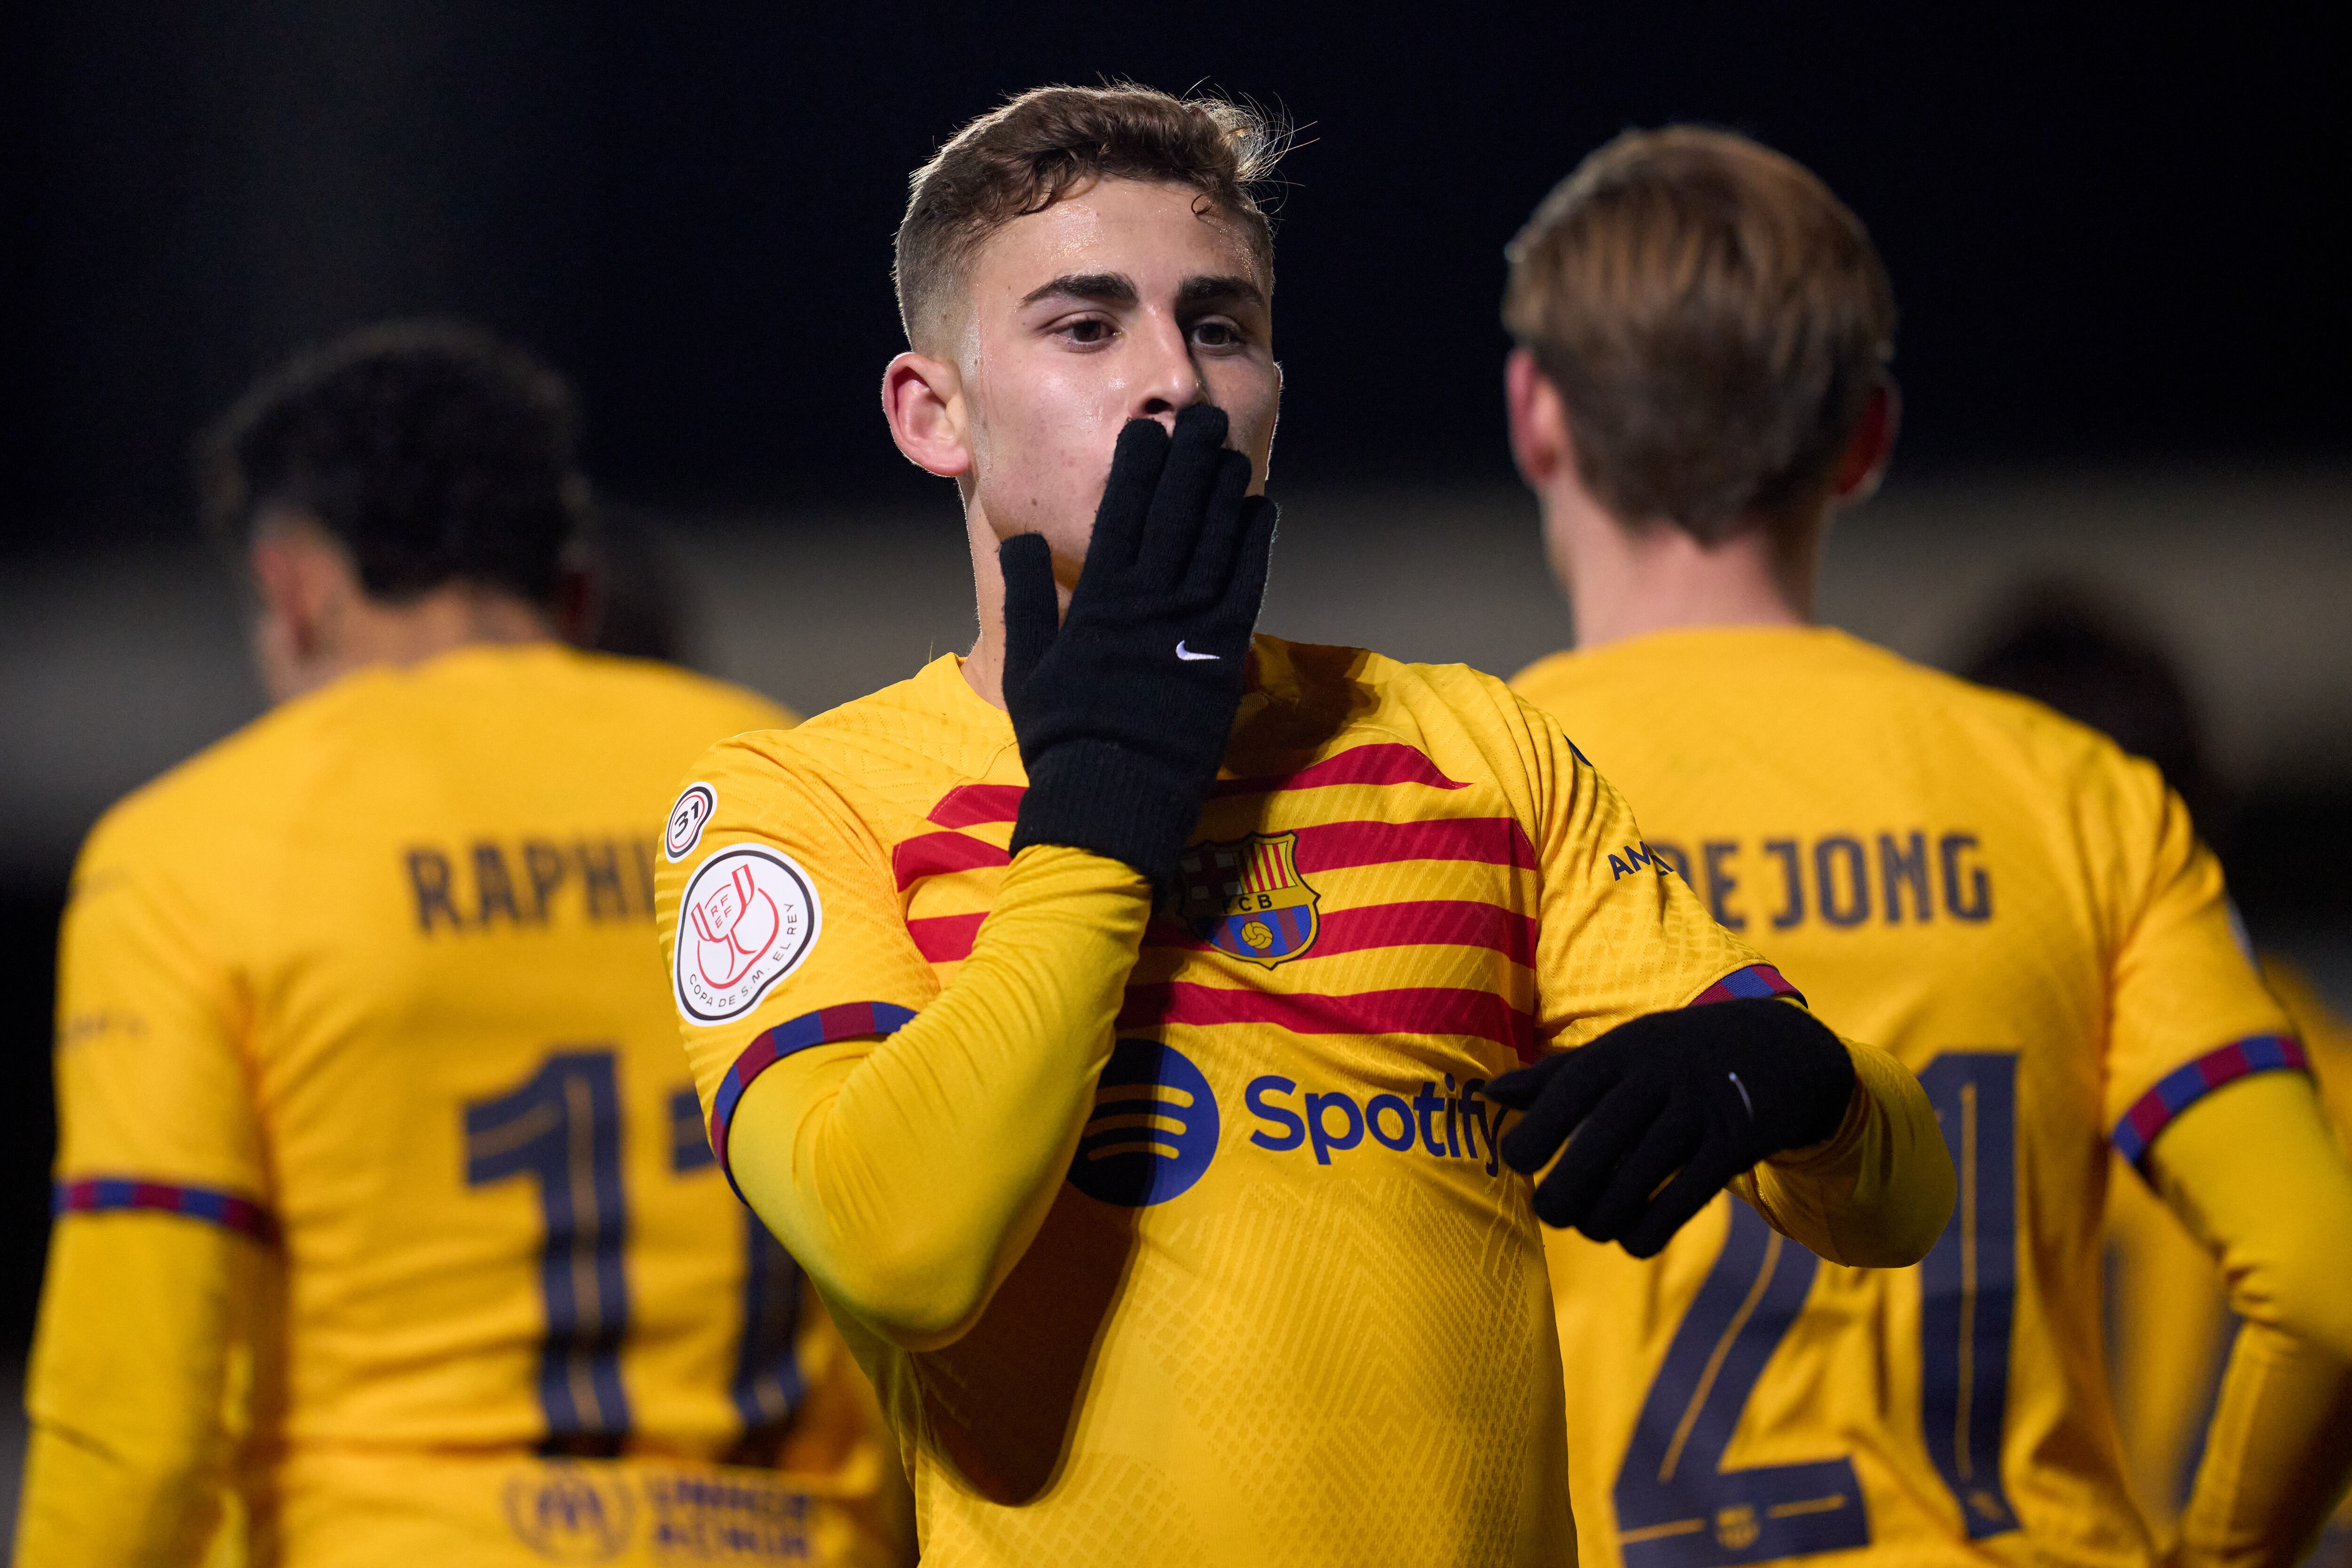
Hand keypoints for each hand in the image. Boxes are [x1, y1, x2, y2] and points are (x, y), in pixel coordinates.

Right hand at [999, 403, 1275, 889]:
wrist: (1111, 796)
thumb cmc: (1061, 737)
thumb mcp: (1026, 666)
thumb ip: (1024, 598)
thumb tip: (1020, 541)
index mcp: (1096, 603)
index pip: (1117, 517)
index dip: (1135, 468)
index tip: (1146, 430)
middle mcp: (1145, 604)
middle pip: (1171, 515)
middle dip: (1186, 461)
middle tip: (1199, 417)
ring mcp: (1187, 628)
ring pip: (1210, 542)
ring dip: (1222, 491)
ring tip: (1230, 449)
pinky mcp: (1221, 657)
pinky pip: (1244, 588)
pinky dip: (1253, 547)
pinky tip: (1261, 510)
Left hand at [1486, 998, 1855, 1257]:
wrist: (1780, 1052)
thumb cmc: (1675, 1056)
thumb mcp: (1621, 1049)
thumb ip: (1556, 1076)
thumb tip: (1489, 1094)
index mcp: (1623, 1051)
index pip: (1566, 1093)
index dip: (1533, 1135)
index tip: (1517, 1163)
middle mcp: (1658, 1078)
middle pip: (1595, 1148)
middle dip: (1561, 1195)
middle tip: (1550, 1211)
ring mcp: (1699, 1113)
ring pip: (1634, 1186)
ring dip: (1601, 1221)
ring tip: (1593, 1224)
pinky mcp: (1732, 1148)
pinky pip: (1677, 1207)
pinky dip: (1645, 1235)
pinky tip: (1633, 1237)